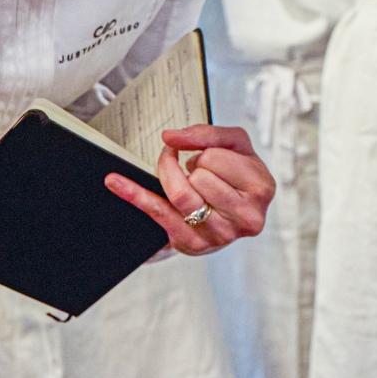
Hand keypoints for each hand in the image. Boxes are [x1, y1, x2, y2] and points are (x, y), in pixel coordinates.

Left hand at [106, 124, 274, 254]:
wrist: (236, 210)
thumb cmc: (238, 175)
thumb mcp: (235, 144)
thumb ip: (207, 133)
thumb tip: (171, 138)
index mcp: (261, 189)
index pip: (215, 158)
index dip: (206, 152)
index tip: (210, 158)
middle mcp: (245, 217)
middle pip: (198, 177)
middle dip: (193, 166)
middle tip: (202, 172)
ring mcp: (219, 235)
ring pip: (180, 195)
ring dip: (174, 176)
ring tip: (187, 176)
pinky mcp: (193, 244)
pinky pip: (157, 213)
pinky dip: (134, 195)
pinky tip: (115, 182)